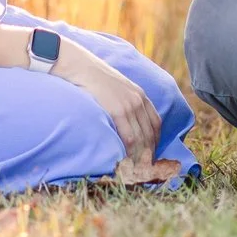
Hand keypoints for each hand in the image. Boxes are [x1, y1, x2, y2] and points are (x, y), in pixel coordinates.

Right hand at [51, 36, 159, 164]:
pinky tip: (127, 160)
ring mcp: (129, 105)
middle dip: (149, 153)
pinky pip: (129, 136)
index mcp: (140, 94)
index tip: (150, 154)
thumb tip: (122, 120)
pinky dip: (131, 151)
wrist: (80, 66)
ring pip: (142, 138)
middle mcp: (138, 100)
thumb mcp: (115, 88)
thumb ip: (123, 102)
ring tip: (136, 169)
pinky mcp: (118, 110)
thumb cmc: (92, 78)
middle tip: (144, 168)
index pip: (156, 123)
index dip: (156, 141)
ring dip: (141, 156)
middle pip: (151, 133)